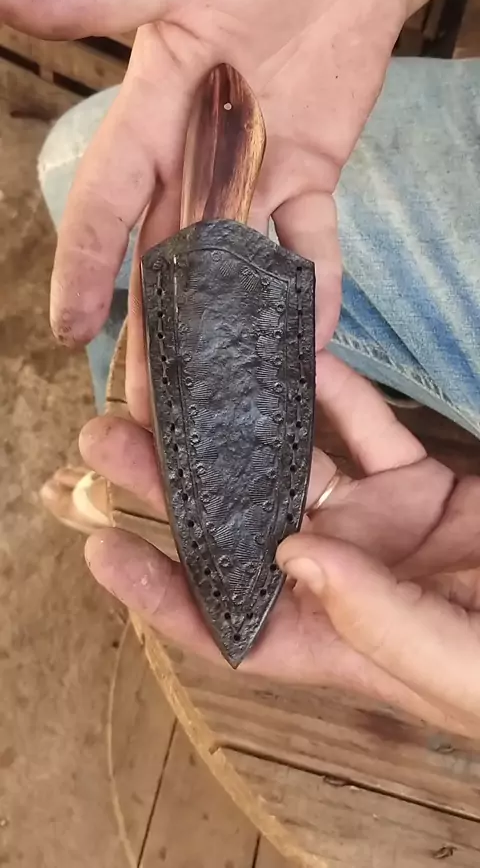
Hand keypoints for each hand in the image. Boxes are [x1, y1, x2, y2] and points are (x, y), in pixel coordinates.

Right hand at [0, 0, 406, 422]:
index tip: (65, 329)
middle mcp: (196, 159)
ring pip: (232, 269)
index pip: (112, 200)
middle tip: (144, 406)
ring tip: (212, 398)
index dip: (86, 264)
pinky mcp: (313, 176)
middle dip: (154, 331)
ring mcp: (258, 173)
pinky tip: (308, 343)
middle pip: (168, 259)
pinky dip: (314, 288)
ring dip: (222, 331)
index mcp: (152, 116)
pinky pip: (313, 244)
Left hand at [80, 354, 479, 736]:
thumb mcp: (461, 661)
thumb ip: (379, 620)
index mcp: (343, 643)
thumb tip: (289, 558)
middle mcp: (345, 580)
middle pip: (240, 531)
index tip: (101, 553)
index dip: (162, 595)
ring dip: (235, 428)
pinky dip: (329, 392)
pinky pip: (364, 428)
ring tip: (177, 383)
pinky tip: (288, 357)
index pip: (232, 627)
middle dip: (172, 488)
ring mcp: (380, 527)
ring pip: (291, 468)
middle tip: (106, 438)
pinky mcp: (419, 483)